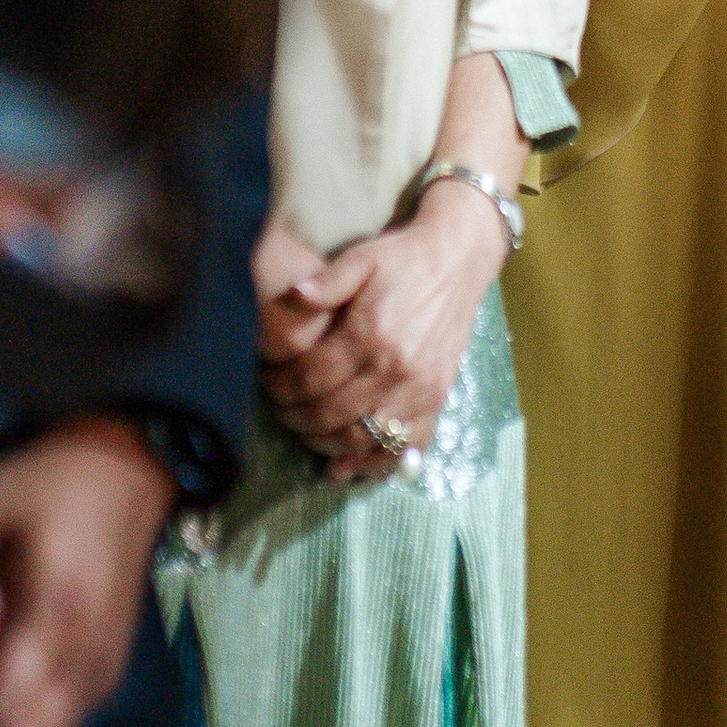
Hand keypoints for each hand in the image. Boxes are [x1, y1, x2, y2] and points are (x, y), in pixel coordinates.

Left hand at [258, 180, 504, 478]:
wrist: (458, 261)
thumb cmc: (404, 259)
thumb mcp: (362, 258)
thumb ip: (327, 281)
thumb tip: (293, 295)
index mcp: (370, 334)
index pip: (311, 380)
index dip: (280, 388)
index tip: (267, 382)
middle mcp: (395, 369)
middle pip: (330, 415)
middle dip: (295, 418)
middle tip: (281, 409)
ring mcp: (418, 390)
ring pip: (362, 438)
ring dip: (326, 444)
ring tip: (307, 432)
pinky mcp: (436, 399)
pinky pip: (403, 447)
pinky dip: (374, 464)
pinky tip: (348, 467)